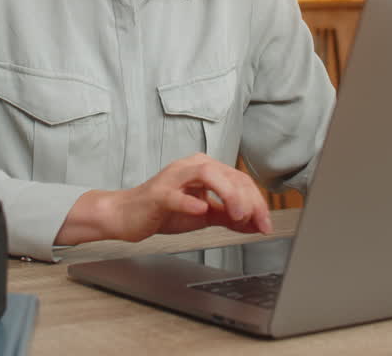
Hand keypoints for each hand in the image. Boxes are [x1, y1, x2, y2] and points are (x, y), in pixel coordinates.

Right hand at [56, 154, 272, 244]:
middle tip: (257, 221)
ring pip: (207, 175)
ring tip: (238, 215)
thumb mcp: (203, 215)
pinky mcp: (158, 193)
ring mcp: (173, 178)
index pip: (239, 179)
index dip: (257, 202)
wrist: (126, 216)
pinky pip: (176, 195)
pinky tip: (201, 210)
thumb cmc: (163, 211)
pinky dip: (190, 202)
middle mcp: (191, 167)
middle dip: (249, 200)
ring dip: (228, 194)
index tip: (266, 224)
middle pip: (229, 175)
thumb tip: (256, 223)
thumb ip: (228, 216)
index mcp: (205, 169)